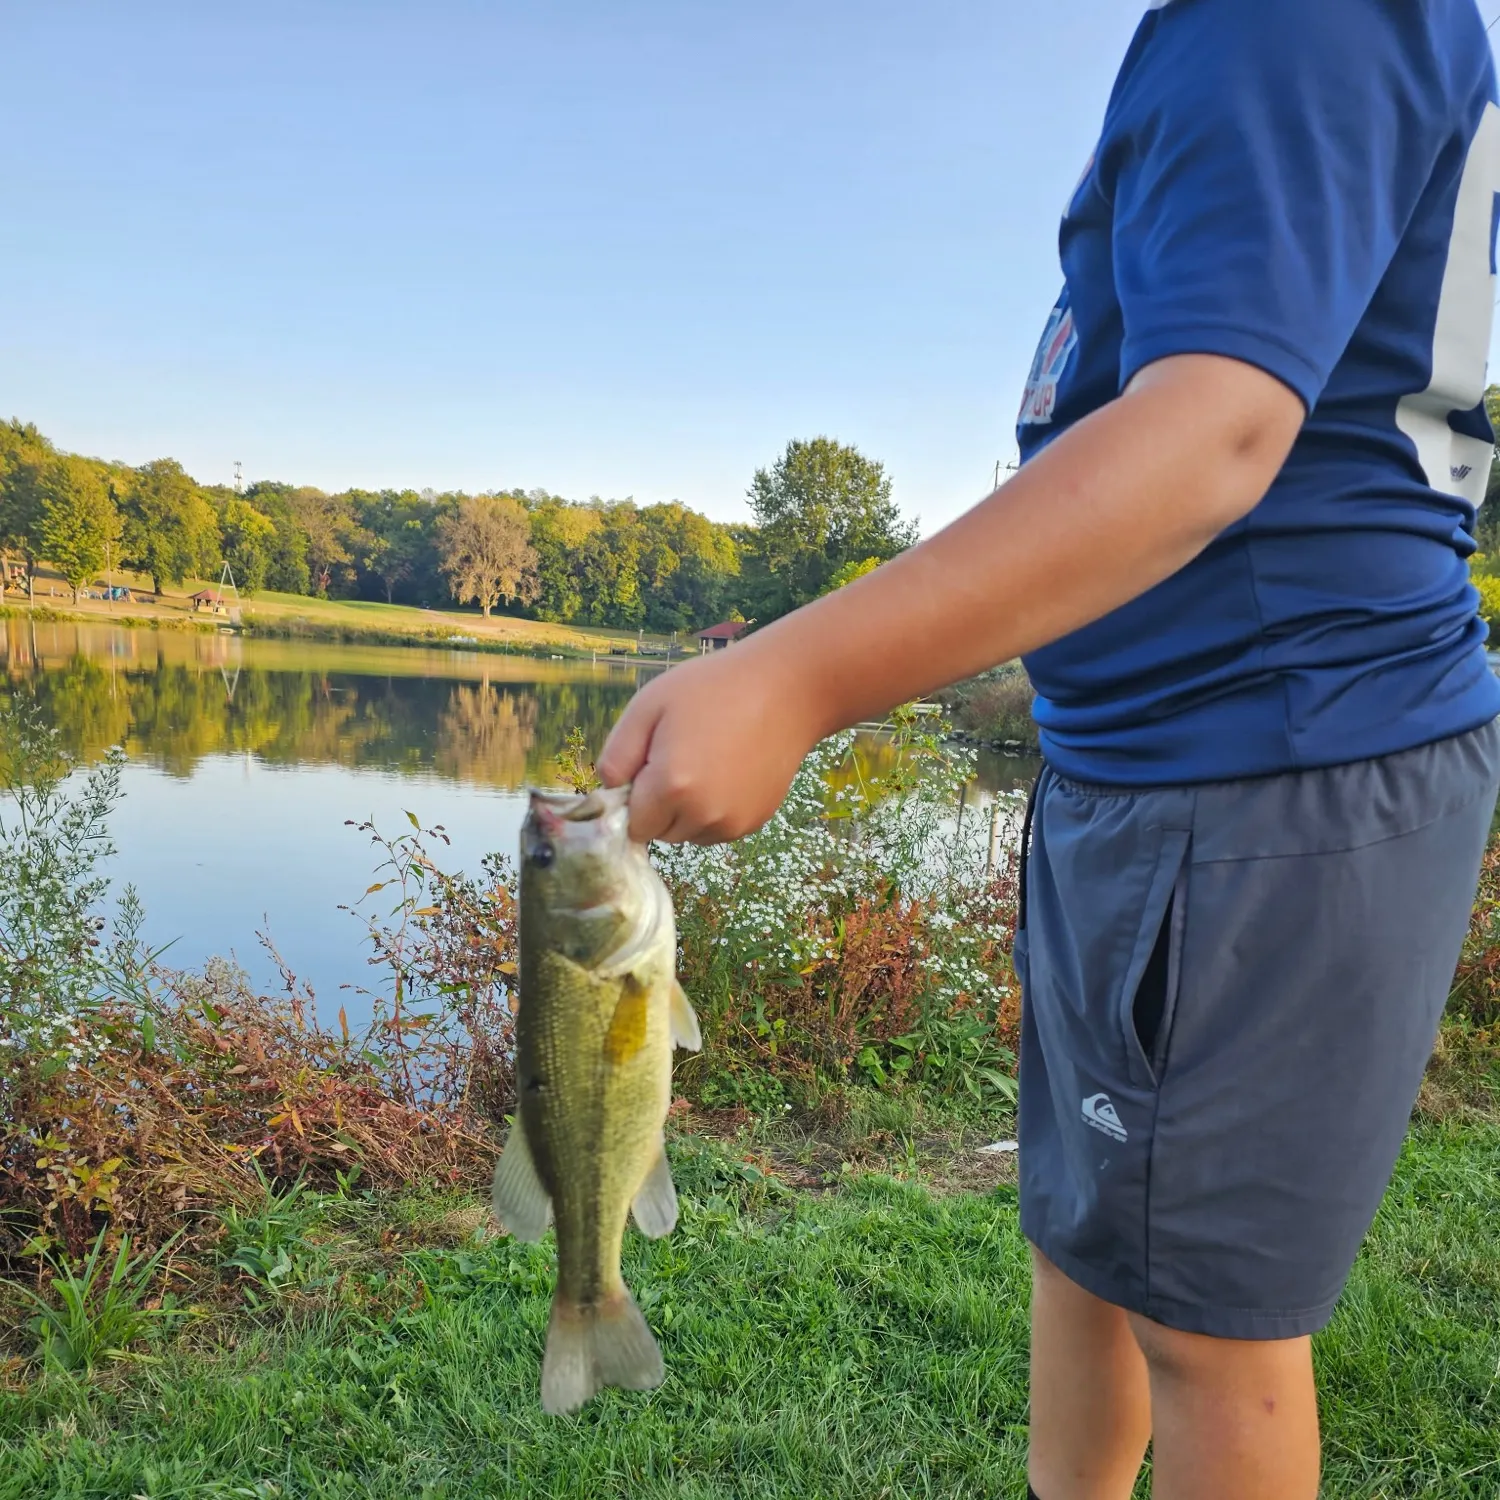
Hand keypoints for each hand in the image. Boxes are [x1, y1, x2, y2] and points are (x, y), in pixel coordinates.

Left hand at [597, 644, 818, 844]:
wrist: (786, 690)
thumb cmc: (712, 689)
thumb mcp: (649, 705)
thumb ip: (617, 753)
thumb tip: (607, 790)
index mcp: (671, 787)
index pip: (632, 824)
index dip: (635, 796)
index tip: (650, 765)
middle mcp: (703, 815)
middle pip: (660, 832)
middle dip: (660, 805)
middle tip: (679, 757)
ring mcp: (733, 822)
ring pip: (690, 834)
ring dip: (687, 811)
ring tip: (706, 763)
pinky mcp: (755, 821)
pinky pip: (718, 829)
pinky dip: (715, 810)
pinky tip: (728, 771)